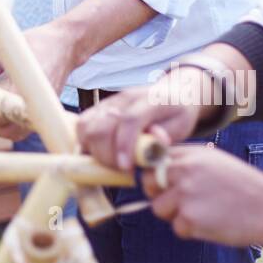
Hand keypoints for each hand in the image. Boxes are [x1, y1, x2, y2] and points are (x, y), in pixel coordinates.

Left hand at [0, 22, 77, 141]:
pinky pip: (23, 126)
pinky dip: (7, 124)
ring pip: (16, 132)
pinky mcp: (42, 112)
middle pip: (8, 129)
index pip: (2, 112)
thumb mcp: (10, 50)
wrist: (66, 44)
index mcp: (30, 89)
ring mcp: (42, 111)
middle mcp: (38, 105)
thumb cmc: (39, 44)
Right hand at [75, 69, 207, 170]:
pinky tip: (99, 154)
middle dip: (107, 155)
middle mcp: (125, 98)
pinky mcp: (99, 107)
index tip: (127, 168)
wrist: (173, 92)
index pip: (130, 120)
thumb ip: (164, 137)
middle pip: (101, 127)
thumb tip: (151, 147)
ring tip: (111, 163)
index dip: (124, 145)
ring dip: (94, 151)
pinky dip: (85, 143)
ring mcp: (109, 101)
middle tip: (122, 169)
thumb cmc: (177, 114)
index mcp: (150, 100)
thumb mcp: (180, 126)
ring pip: (86, 126)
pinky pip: (81, 124)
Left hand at [140, 144, 262, 246]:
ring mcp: (185, 194)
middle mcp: (184, 170)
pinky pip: (177, 228)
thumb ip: (188, 162)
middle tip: (180, 202)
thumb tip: (161, 170)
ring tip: (202, 213)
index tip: (163, 184)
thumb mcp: (216, 162)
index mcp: (191, 154)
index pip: (154, 159)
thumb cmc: (245, 187)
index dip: (156, 174)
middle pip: (148, 182)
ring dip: (176, 215)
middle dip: (159, 194)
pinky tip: (212, 223)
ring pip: (159, 208)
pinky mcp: (190, 218)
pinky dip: (191, 230)